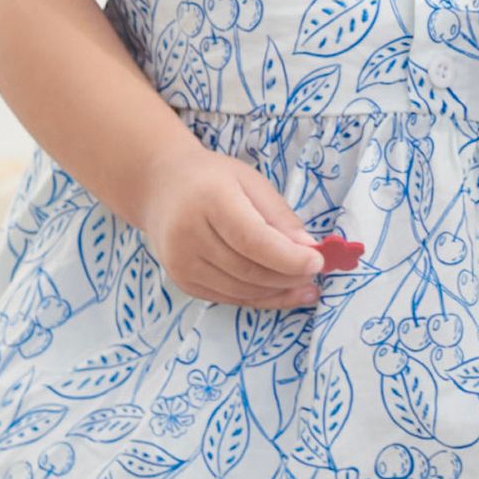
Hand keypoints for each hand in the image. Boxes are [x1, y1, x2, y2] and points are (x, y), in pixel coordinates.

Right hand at [135, 145, 321, 310]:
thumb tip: (308, 250)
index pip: (253, 240)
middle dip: (289, 277)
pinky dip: (261, 299)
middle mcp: (188, 235)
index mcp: (208, 200)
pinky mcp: (183, 281)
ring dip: (279, 292)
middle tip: (315, 273)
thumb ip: (280, 216)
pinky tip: (283, 293)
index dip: (288, 258)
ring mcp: (182, 263)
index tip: (318, 262)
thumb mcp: (250, 182)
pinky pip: (230, 298)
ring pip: (242, 290)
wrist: (161, 189)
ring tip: (305, 285)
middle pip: (249, 270)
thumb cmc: (211, 179)